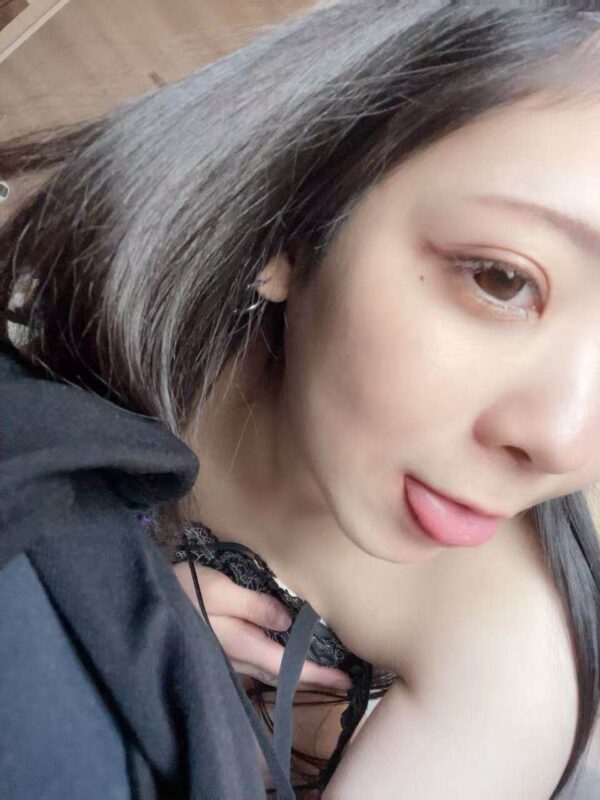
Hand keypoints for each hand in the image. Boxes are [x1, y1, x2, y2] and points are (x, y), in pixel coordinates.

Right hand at [173, 561, 351, 692]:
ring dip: (293, 669)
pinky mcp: (217, 650)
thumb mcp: (219, 589)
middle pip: (280, 674)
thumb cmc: (181, 590)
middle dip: (310, 677)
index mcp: (240, 644)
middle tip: (342, 677)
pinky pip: (254, 661)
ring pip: (267, 669)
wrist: (142, 602)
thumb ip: (253, 606)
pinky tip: (281, 649)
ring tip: (320, 664)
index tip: (346, 683)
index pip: (286, 667)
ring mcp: (225, 658)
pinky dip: (275, 660)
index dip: (317, 675)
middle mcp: (235, 659)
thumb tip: (287, 622)